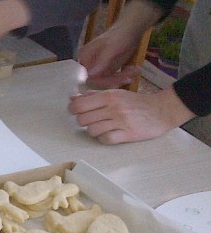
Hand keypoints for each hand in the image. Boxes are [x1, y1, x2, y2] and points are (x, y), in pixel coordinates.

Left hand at [69, 86, 194, 143]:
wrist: (161, 110)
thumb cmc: (135, 102)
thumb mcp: (114, 93)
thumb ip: (92, 96)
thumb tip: (72, 99)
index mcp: (107, 96)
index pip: (78, 105)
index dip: (73, 110)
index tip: (78, 112)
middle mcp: (112, 108)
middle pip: (82, 119)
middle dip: (84, 122)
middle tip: (92, 121)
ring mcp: (120, 122)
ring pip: (92, 131)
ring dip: (93, 131)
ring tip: (101, 128)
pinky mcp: (128, 134)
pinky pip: (106, 139)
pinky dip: (103, 139)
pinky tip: (108, 135)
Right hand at [79, 0, 159, 86]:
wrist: (131, 30)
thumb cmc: (118, 36)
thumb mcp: (111, 49)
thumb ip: (101, 62)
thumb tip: (89, 75)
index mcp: (85, 57)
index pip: (87, 76)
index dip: (100, 81)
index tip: (115, 81)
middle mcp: (89, 63)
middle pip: (98, 80)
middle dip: (115, 79)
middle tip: (130, 76)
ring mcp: (99, 66)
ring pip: (108, 80)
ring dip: (123, 77)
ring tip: (136, 70)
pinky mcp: (109, 68)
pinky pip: (115, 77)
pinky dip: (125, 75)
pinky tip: (135, 69)